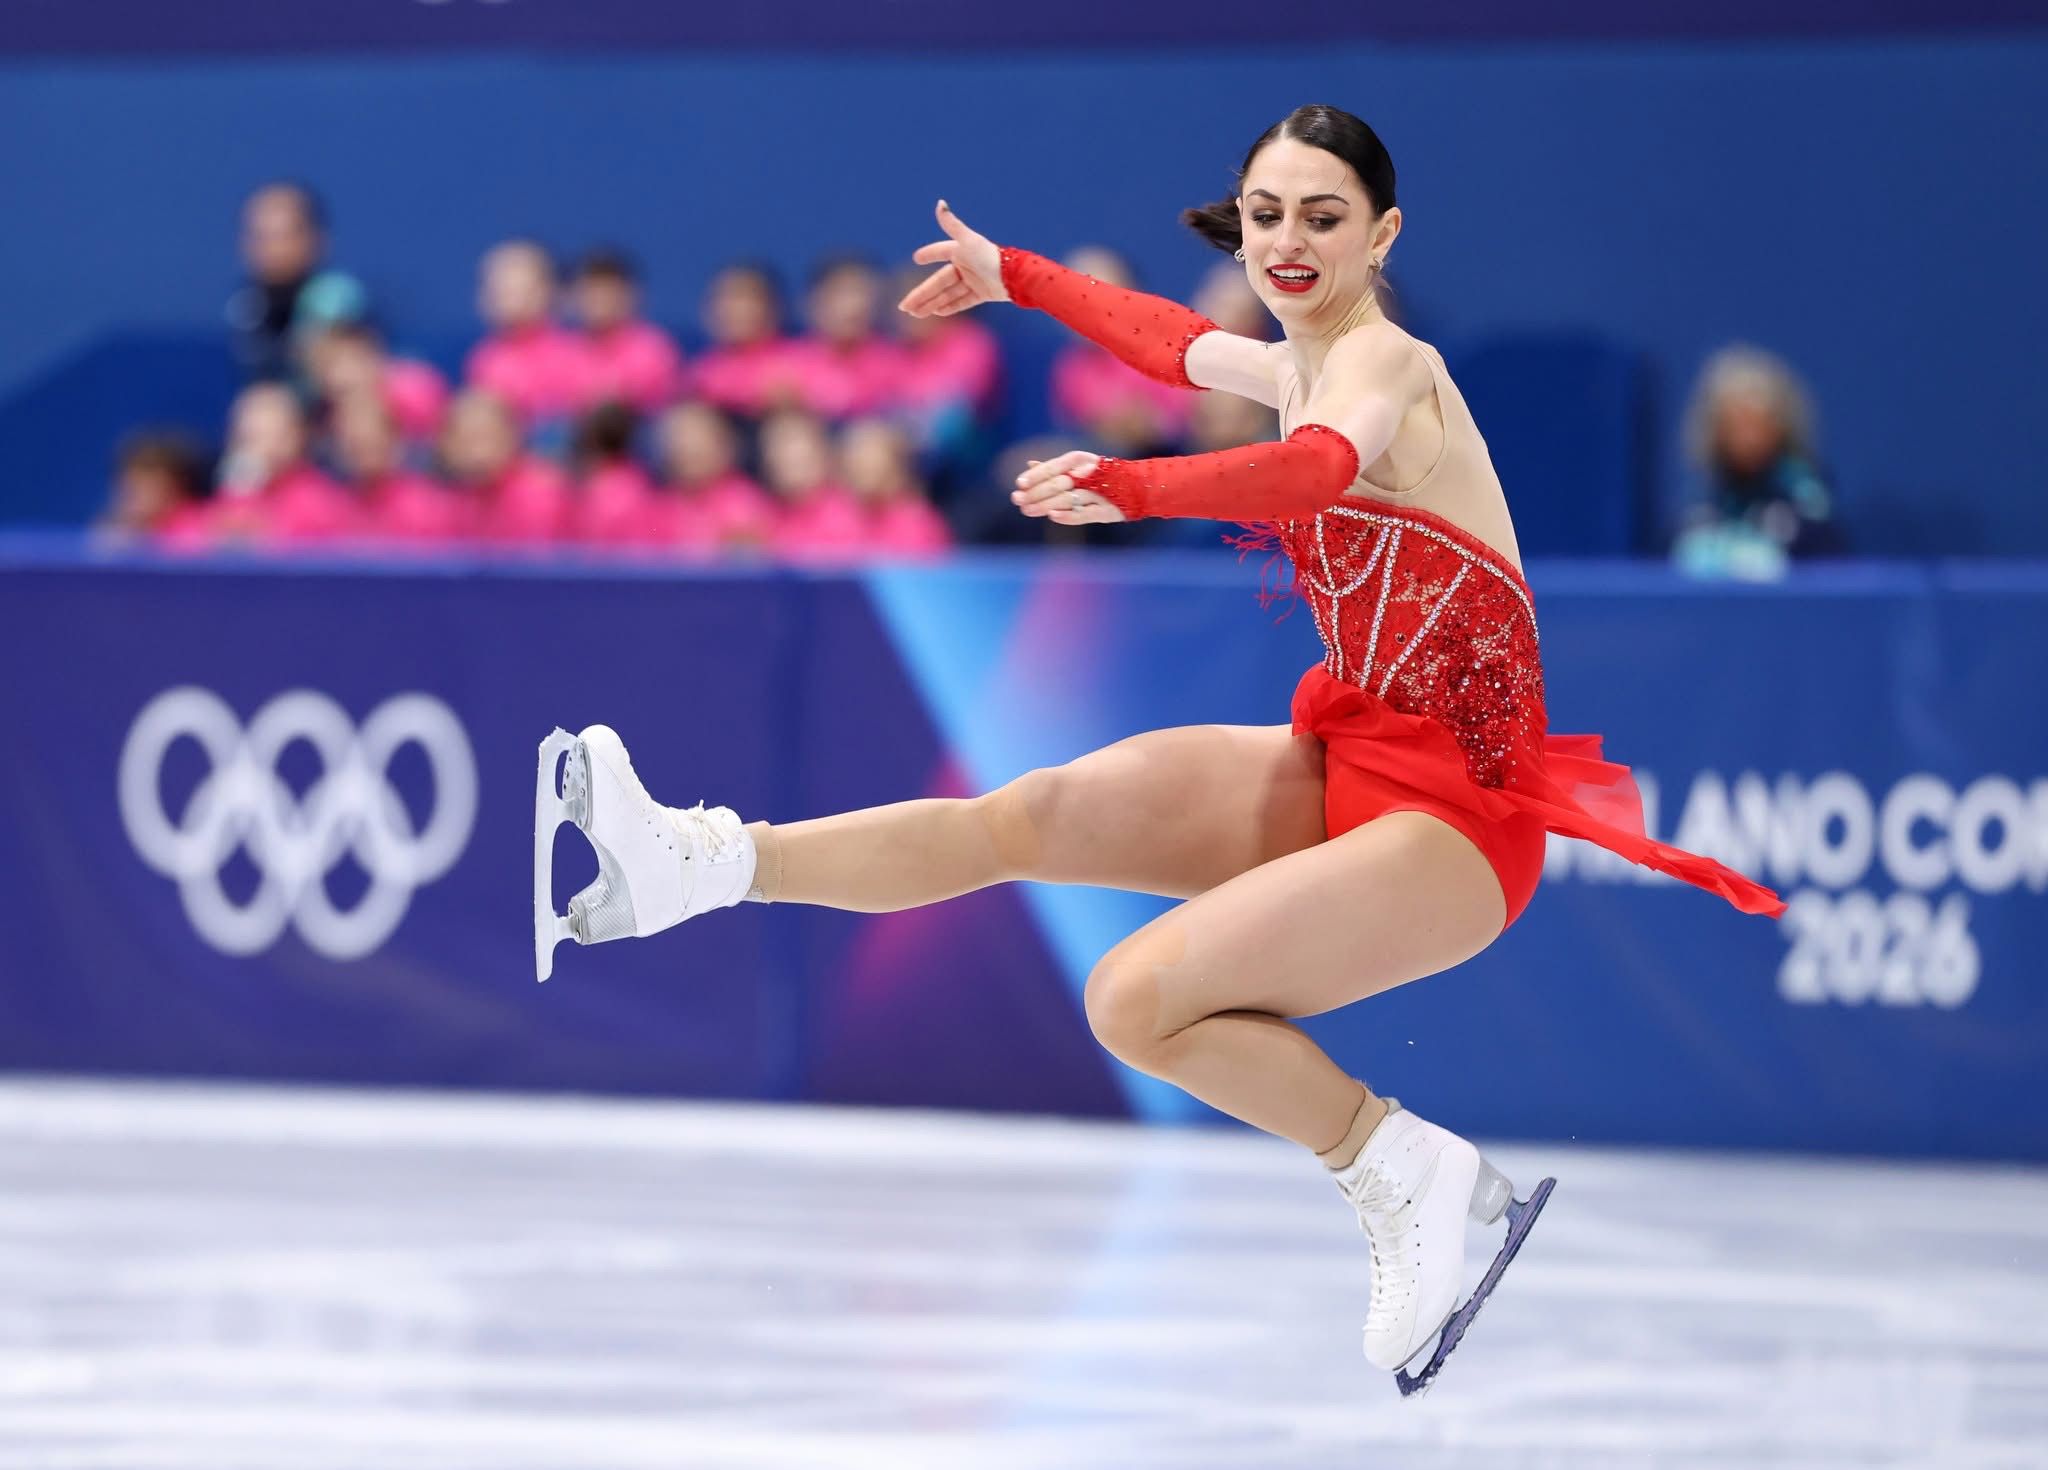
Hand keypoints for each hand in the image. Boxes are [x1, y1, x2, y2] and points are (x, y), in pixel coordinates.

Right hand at [897, 200, 1007, 316]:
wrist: (1014, 278)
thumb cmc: (989, 256)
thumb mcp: (968, 240)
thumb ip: (952, 224)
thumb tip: (940, 203)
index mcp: (961, 251)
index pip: (941, 252)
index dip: (929, 254)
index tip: (916, 258)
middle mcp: (967, 265)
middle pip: (939, 282)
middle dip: (921, 294)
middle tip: (903, 306)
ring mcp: (974, 281)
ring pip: (948, 294)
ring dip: (931, 303)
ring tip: (915, 313)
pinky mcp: (983, 294)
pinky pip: (962, 301)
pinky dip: (950, 306)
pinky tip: (937, 313)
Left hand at [1012, 450, 1125, 524]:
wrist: (1138, 486)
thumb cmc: (1101, 475)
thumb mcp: (1078, 465)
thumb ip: (1054, 467)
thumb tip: (1029, 465)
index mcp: (1080, 461)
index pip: (1053, 468)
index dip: (1035, 476)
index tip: (1019, 484)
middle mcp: (1089, 474)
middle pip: (1057, 484)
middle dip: (1035, 493)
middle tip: (1017, 500)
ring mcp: (1098, 493)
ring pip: (1067, 499)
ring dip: (1044, 505)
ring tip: (1027, 510)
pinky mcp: (1106, 511)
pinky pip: (1084, 514)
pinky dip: (1068, 515)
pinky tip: (1052, 516)